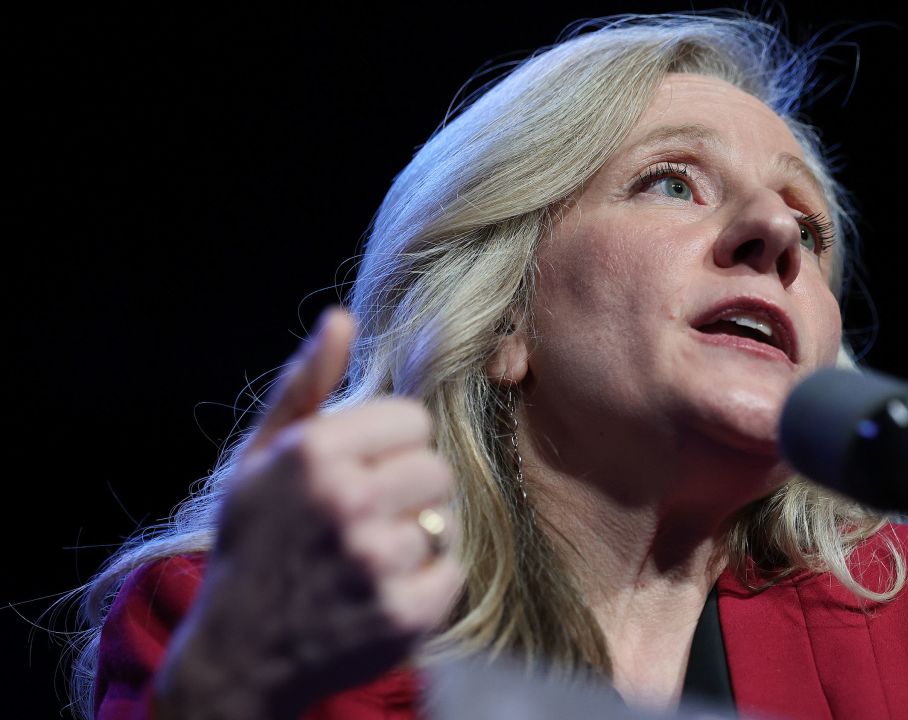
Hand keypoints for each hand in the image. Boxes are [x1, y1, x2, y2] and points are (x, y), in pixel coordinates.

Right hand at [154, 307, 461, 718]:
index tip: (359, 472)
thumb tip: (342, 317)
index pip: (413, 419)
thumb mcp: (260, 459)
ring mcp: (377, 560)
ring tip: (368, 557)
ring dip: (416, 539)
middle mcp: (347, 501)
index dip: (389, 446)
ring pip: (445, 520)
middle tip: (364, 519)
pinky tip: (382, 591)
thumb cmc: (253, 543)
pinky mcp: (406, 613)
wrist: (239, 654)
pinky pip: (452, 573)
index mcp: (314, 452)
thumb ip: (305, 385)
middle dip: (406, 491)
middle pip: (436, 468)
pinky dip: (427, 585)